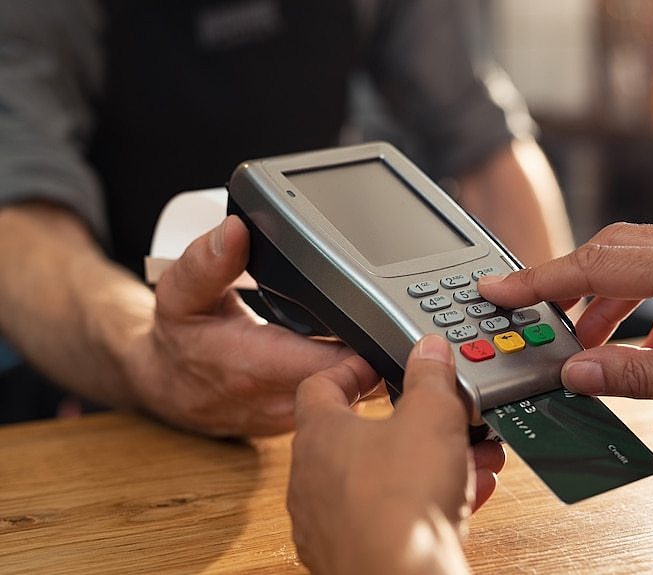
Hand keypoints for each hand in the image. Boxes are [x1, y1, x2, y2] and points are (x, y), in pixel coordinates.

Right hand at [129, 216, 380, 435]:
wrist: (168, 388)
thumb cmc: (181, 339)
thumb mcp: (179, 294)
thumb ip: (206, 262)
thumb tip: (235, 231)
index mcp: (253, 367)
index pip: (330, 366)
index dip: (367, 347)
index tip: (389, 323)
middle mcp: (278, 401)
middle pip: (356, 385)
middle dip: (386, 356)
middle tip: (410, 326)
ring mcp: (294, 418)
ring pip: (357, 400)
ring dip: (380, 371)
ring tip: (395, 337)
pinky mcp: (303, 423)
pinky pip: (346, 406)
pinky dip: (364, 382)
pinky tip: (372, 356)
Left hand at [288, 335, 504, 574]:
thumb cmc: (401, 503)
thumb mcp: (431, 416)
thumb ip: (430, 376)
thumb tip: (429, 351)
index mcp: (319, 436)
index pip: (320, 385)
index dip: (352, 370)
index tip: (377, 367)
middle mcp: (314, 481)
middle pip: (361, 436)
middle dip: (412, 424)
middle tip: (440, 417)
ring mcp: (331, 524)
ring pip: (384, 479)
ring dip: (430, 463)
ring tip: (472, 458)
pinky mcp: (354, 555)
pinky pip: (392, 517)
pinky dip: (428, 502)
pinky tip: (469, 495)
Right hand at [479, 222, 652, 426]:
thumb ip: (643, 375)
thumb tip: (581, 371)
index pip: (597, 264)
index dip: (539, 280)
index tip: (499, 290)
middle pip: (614, 248)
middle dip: (569, 284)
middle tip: (539, 319)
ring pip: (646, 256)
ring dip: (612, 296)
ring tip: (595, 342)